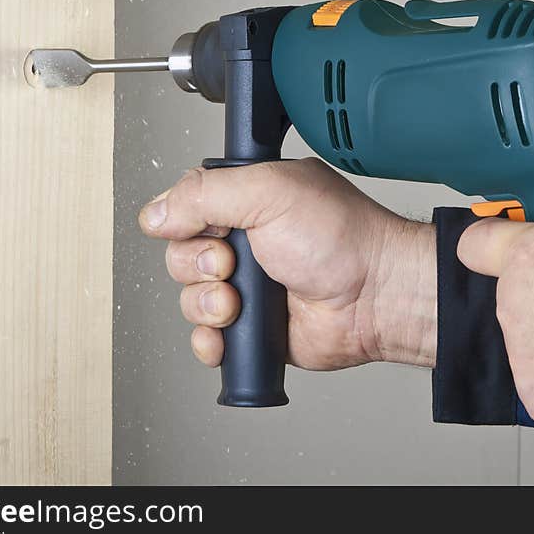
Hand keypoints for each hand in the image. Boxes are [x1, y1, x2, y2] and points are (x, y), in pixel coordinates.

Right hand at [138, 158, 435, 369]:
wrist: (376, 296)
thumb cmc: (344, 239)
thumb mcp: (269, 192)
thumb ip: (204, 193)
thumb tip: (156, 213)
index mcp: (248, 200)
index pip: (186, 207)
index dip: (185, 222)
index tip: (209, 229)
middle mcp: (246, 241)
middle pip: (181, 255)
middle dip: (197, 265)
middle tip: (230, 264)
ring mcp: (248, 285)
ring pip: (190, 298)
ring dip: (204, 304)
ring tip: (238, 302)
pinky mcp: (252, 325)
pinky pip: (208, 338)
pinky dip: (210, 340)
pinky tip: (228, 333)